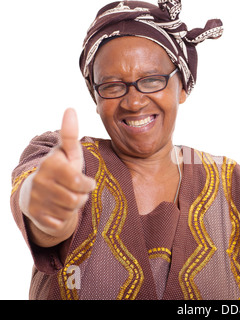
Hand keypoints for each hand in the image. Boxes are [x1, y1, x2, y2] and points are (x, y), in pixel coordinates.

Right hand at [19, 108, 95, 245]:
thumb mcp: (69, 153)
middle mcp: (39, 180)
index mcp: (50, 163)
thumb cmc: (62, 170)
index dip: (87, 185)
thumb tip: (70, 109)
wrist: (39, 195)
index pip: (79, 182)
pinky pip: (61, 222)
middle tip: (75, 189)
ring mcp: (35, 199)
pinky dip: (63, 218)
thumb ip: (70, 135)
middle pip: (78, 198)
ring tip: (67, 196)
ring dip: (74, 206)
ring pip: (70, 210)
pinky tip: (56, 209)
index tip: (85, 183)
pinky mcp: (34, 215)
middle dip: (82, 195)